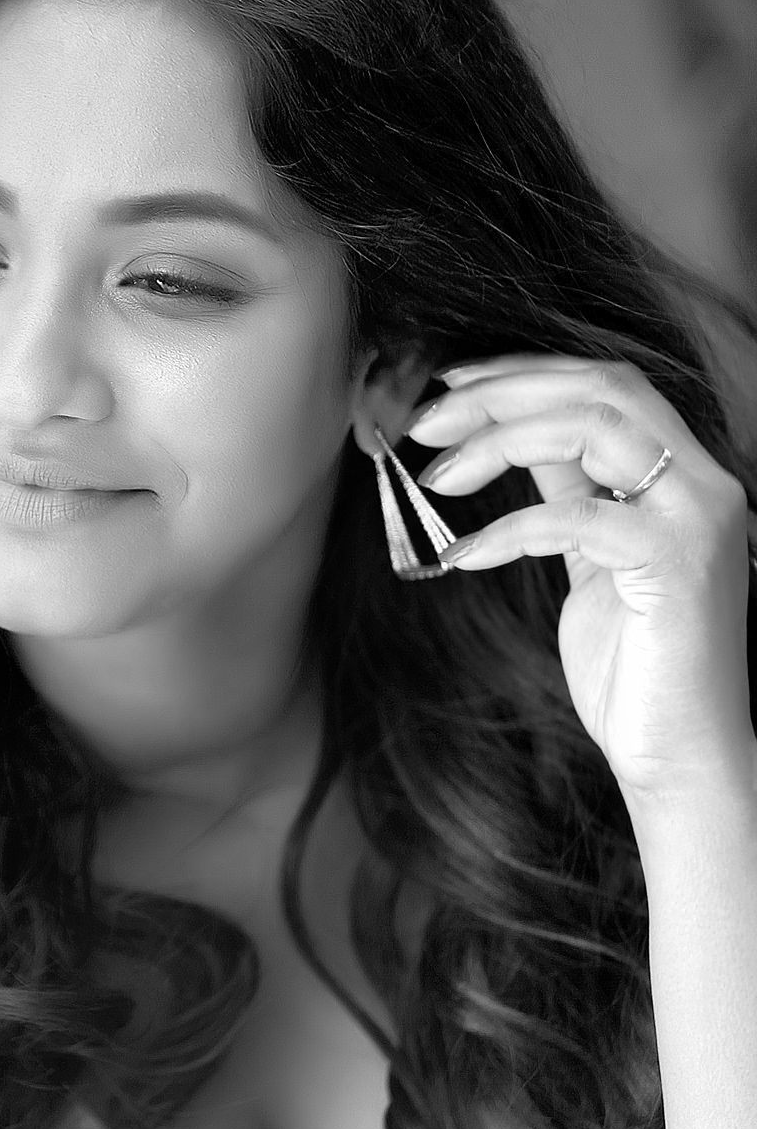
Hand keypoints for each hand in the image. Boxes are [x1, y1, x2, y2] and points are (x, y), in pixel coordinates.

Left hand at [406, 355, 754, 804]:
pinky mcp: (676, 562)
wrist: (681, 755)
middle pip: (600, 388)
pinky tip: (463, 556)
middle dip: (502, 393)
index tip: (448, 385)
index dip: (523, 373)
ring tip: (437, 473)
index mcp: (684, 473)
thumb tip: (512, 435)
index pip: (607, 383)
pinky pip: (575, 516)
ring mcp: (697, 518)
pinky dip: (509, 527)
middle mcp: (703, 482)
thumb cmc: (635, 667)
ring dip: (500, 439)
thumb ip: (569, 490)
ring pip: (594, 427)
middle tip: (426, 420)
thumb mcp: (588, 558)